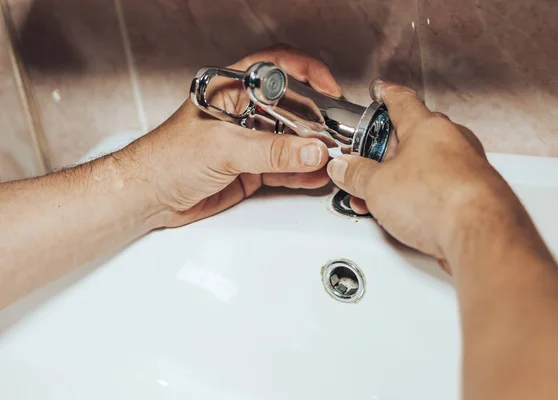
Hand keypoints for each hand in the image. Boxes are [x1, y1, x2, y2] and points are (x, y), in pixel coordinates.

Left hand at [118, 45, 341, 227]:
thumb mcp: (222, 148)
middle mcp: (243, 112)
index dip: (306, 72)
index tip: (328, 90)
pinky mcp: (250, 168)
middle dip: (315, 119)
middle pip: (290, 106)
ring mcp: (248, 141)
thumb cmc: (164, 160)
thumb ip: (270, 151)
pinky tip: (313, 175)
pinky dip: (301, 172)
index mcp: (230, 90)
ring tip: (328, 158)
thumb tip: (309, 150)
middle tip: (333, 133)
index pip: (276, 68)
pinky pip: (283, 167)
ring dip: (310, 150)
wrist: (148, 197)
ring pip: (290, 141)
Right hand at [326, 81, 527, 267]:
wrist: (479, 235)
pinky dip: (419, 195)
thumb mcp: (377, 186)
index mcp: (427, 127)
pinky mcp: (475, 193)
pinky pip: (440, 185)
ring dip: (400, 178)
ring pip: (426, 164)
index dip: (386, 94)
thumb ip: (356, 174)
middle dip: (387, 149)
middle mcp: (452, 141)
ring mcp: (467, 167)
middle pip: (413, 135)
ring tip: (379, 198)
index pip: (402, 100)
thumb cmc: (438, 200)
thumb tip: (344, 167)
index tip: (380, 90)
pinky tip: (405, 213)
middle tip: (368, 161)